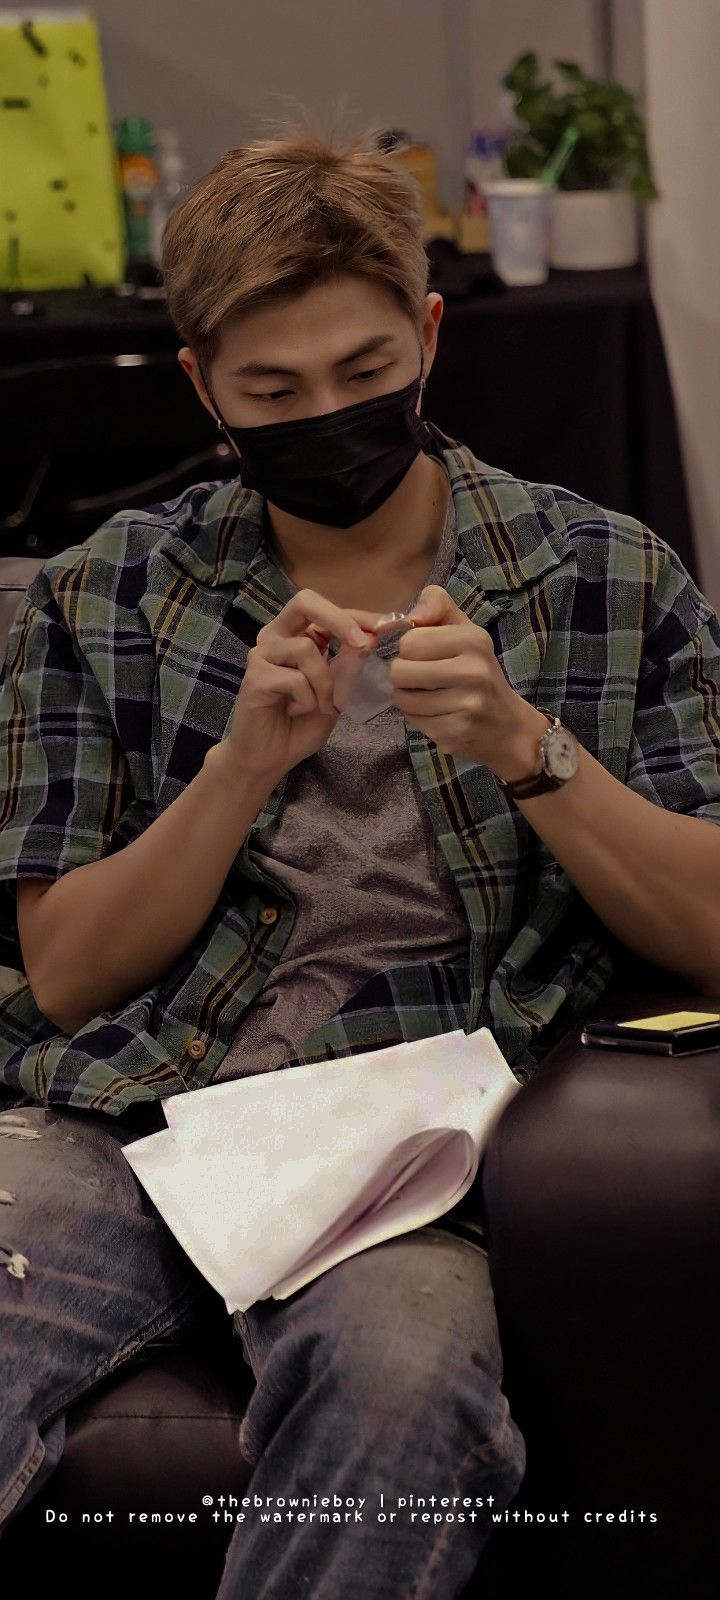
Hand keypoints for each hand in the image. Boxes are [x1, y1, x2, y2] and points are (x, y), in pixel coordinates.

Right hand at [224, 590, 378, 779]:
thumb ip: (348, 664)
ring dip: (325, 684)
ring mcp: (261, 655)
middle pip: (305, 602)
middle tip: (364, 643)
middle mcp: (275, 637)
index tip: (388, 626)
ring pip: (307, 649)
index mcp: (296, 635)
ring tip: (321, 706)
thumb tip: (371, 636)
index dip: (359, 616)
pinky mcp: (254, 677)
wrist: (269, 758)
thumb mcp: (336, 692)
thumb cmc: (300, 724)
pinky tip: (295, 712)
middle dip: (339, 620)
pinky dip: (307, 700)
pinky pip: (295, 679)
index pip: (328, 612)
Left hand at [389, 586, 544, 779]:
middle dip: (403, 676)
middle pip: (400, 671)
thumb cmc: (477, 669)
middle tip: (421, 679)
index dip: (409, 649)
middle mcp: (473, 671)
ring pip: (403, 699)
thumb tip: (413, 615)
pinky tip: (437, 714)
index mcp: (473, 640)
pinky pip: (414, 721)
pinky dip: (419, 718)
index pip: (409, 642)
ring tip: (429, 696)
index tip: (425, 656)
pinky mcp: (456, 733)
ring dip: (408, 698)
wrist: (506, 724)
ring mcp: (466, 705)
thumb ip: (436, 605)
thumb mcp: (463, 629)